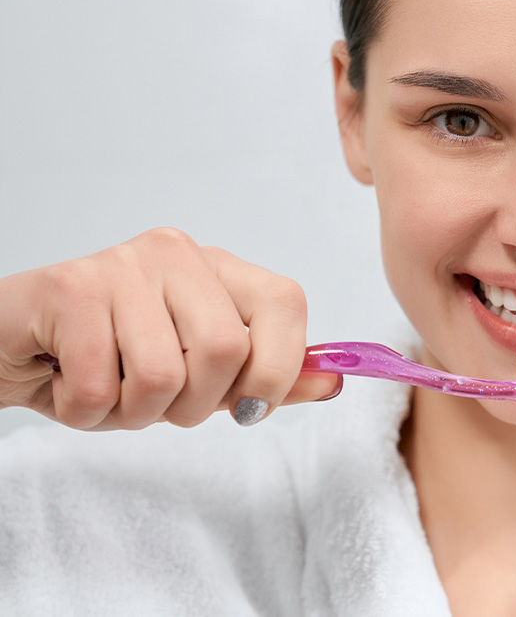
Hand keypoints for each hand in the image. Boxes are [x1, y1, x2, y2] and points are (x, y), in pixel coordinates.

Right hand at [0, 227, 339, 429]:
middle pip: (227, 350)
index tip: (248, 408)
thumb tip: (332, 381)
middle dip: (195, 406)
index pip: (287, 302)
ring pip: (165, 375)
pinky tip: (70, 383)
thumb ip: (267, 377)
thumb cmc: (111, 361)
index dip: (279, 369)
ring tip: (111, 390)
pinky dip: (88, 412)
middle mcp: (177, 254)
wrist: (12, 350)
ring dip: (136, 413)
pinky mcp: (69, 287)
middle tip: (158, 403)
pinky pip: (102, 386)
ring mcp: (122, 264)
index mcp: (218, 269)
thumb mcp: (200, 377)